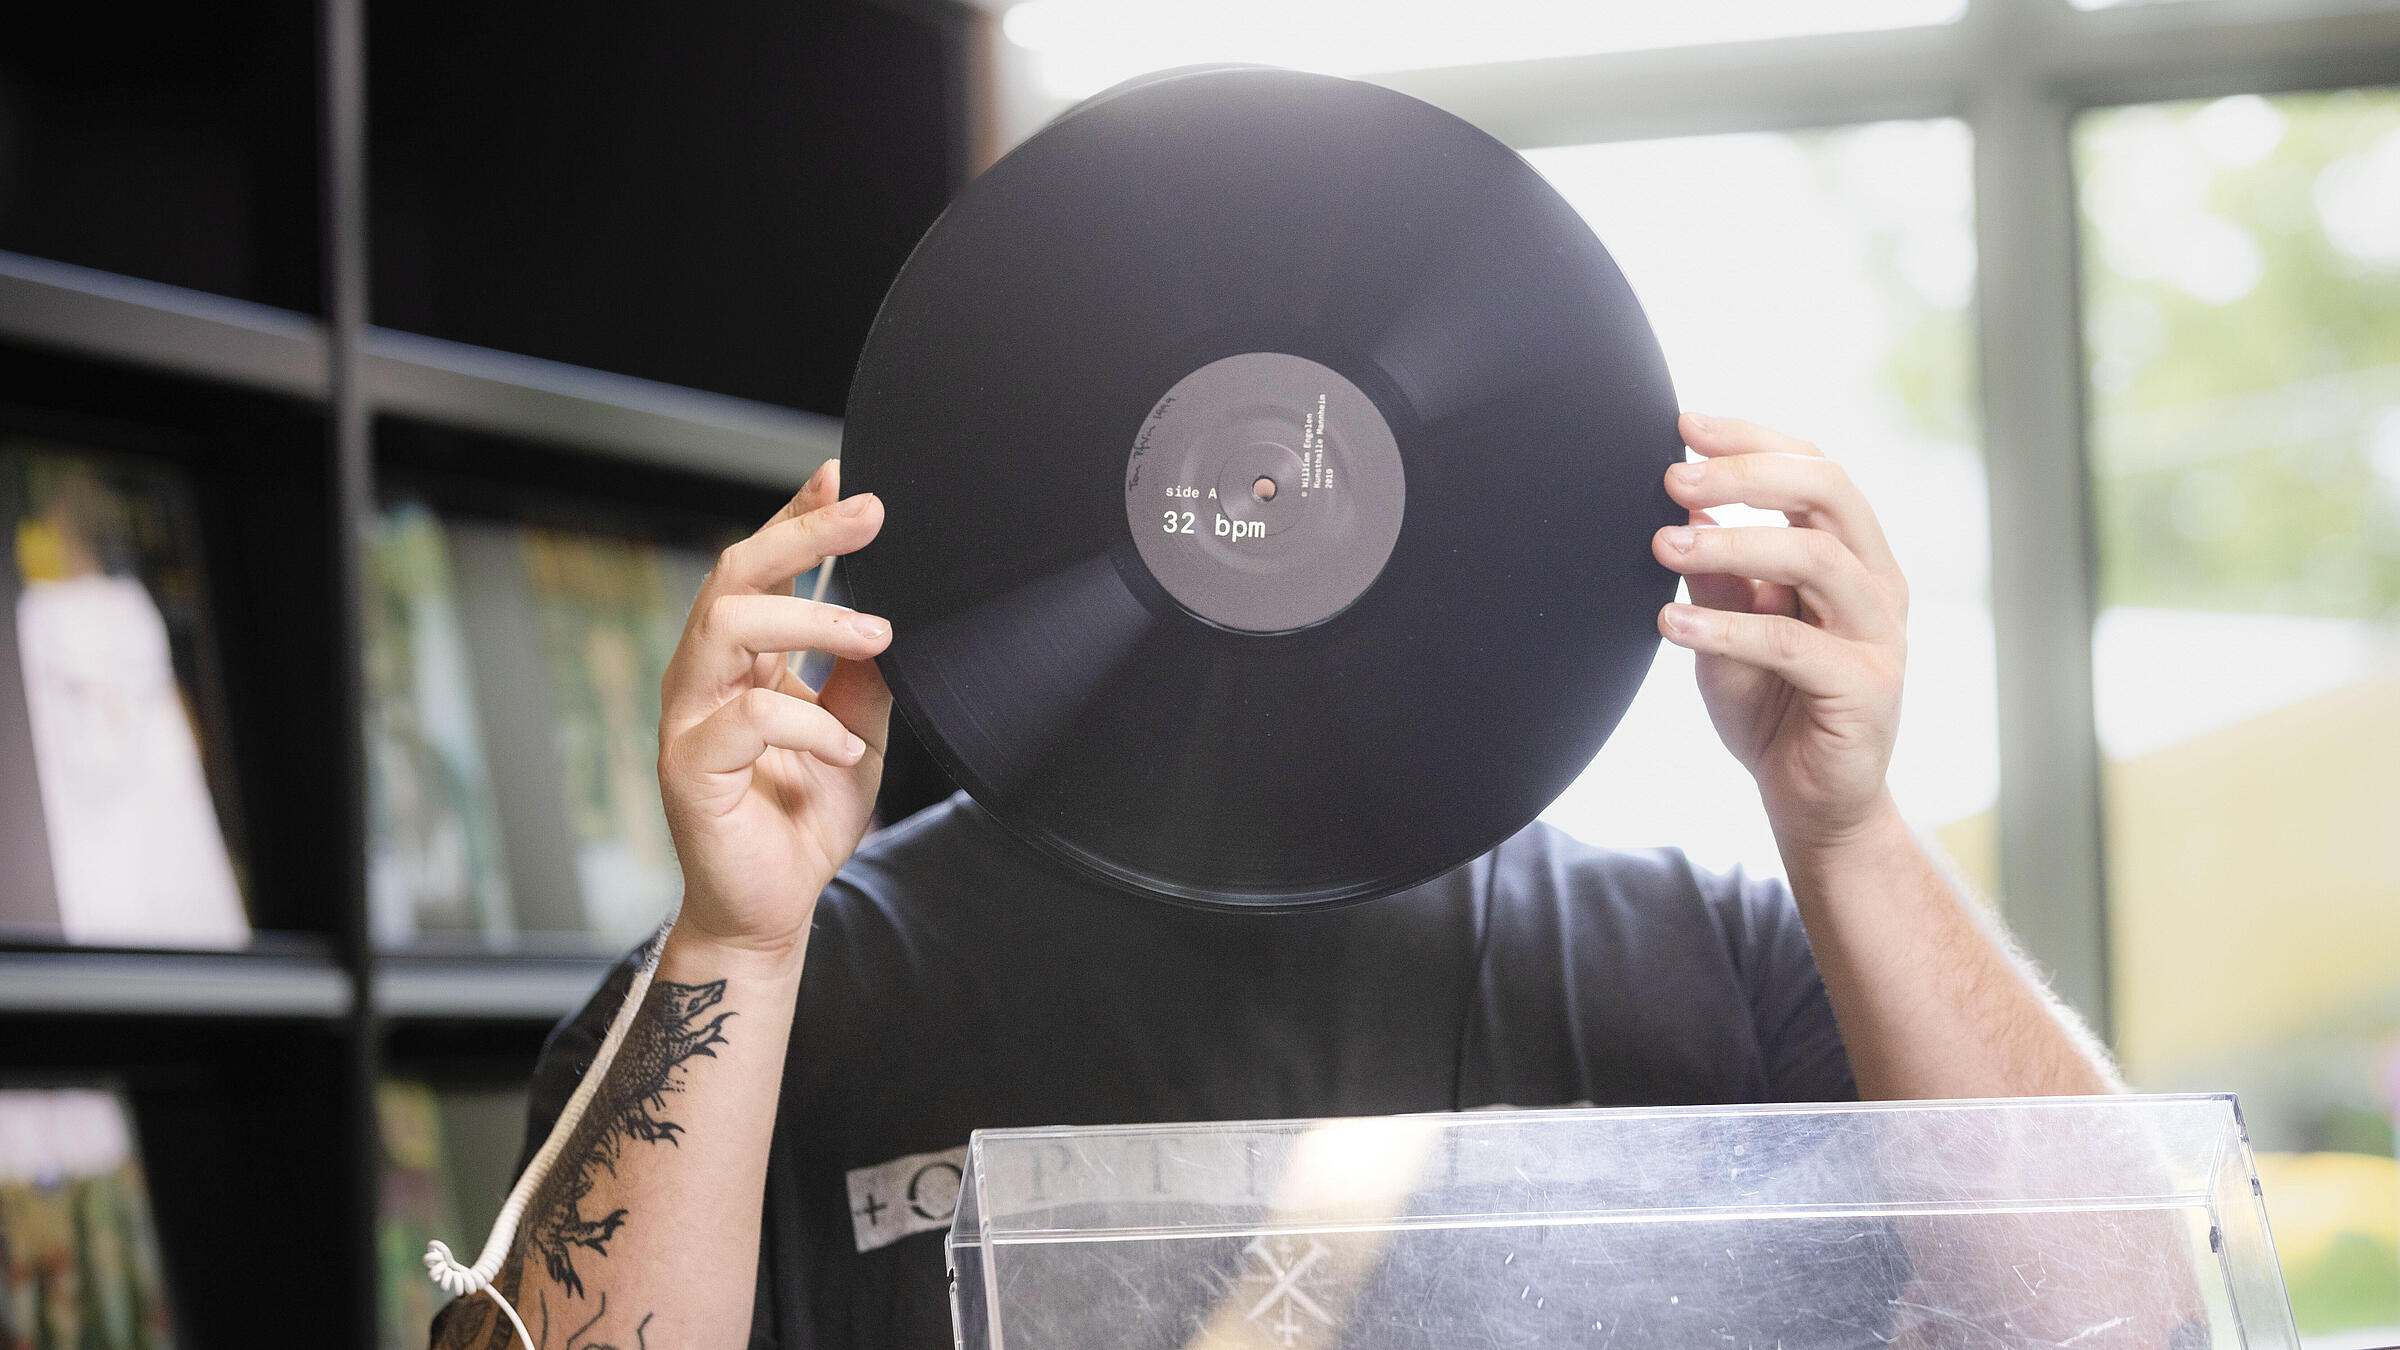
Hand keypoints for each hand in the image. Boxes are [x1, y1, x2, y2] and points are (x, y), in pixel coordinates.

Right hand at [657, 460, 893, 960]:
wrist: (772, 909)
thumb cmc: (803, 817)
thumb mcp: (858, 733)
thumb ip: (866, 675)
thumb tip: (893, 615)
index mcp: (739, 660)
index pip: (761, 570)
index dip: (797, 518)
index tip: (843, 477)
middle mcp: (704, 678)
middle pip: (735, 576)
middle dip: (803, 536)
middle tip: (870, 513)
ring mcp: (690, 720)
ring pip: (727, 627)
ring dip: (811, 620)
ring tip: (879, 635)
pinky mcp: (691, 768)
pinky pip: (746, 718)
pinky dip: (808, 724)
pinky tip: (848, 747)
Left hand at [1652, 414, 1907, 852]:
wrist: (1812, 804)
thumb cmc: (1772, 707)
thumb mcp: (1728, 628)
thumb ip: (1716, 574)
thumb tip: (1683, 505)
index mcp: (1850, 553)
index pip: (1813, 467)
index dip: (1752, 438)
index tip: (1684, 426)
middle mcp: (1875, 582)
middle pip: (1830, 489)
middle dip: (1747, 472)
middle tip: (1673, 477)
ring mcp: (1879, 633)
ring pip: (1817, 557)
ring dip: (1732, 545)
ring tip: (1662, 547)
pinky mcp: (1867, 688)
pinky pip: (1793, 643)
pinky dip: (1726, 628)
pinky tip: (1669, 626)